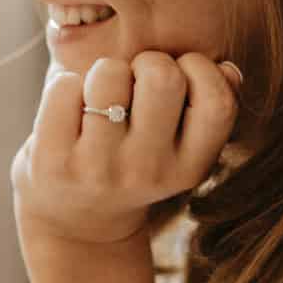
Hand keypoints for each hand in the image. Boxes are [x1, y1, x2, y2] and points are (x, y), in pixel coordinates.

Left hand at [11, 50, 242, 245]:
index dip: (200, 69)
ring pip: (110, 73)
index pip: (217, 101)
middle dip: (147, 61)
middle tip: (135, 82)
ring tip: (102, 95)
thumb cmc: (134, 159)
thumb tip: (229, 70)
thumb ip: (209, 106)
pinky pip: (64, 86)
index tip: (180, 76)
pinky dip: (65, 84)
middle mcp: (147, 172)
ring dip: (105, 71)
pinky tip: (70, 108)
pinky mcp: (53, 162)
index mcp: (190, 167)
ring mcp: (98, 169)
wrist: (75, 222)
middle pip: (162, 76)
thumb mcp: (179, 147)